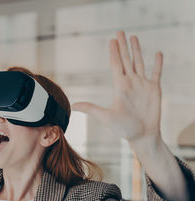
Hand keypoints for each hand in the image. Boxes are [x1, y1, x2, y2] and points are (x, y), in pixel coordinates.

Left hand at [72, 31, 162, 145]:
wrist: (141, 137)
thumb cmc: (123, 129)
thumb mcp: (105, 116)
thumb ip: (90, 108)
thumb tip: (72, 105)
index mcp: (119, 87)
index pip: (116, 65)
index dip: (114, 52)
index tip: (112, 41)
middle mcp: (130, 83)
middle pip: (126, 60)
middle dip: (123, 46)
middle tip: (119, 32)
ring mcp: (142, 85)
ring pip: (139, 63)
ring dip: (137, 50)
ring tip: (134, 37)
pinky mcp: (155, 90)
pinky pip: (157, 73)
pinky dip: (158, 63)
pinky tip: (157, 53)